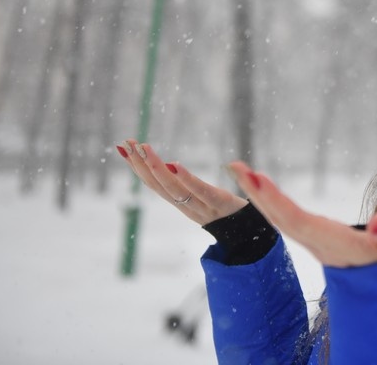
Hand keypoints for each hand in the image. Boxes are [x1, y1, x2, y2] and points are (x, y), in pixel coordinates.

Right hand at [118, 139, 246, 225]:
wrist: (253, 235)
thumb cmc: (229, 213)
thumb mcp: (205, 199)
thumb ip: (188, 186)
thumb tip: (170, 166)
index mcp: (183, 205)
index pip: (155, 185)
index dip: (137, 168)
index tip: (123, 149)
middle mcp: (188, 207)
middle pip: (159, 186)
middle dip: (140, 164)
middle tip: (127, 143)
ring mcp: (202, 206)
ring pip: (174, 189)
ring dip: (156, 168)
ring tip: (144, 148)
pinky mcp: (220, 203)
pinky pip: (200, 192)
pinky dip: (186, 179)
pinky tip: (174, 165)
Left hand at [228, 161, 376, 267]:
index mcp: (337, 246)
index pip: (300, 222)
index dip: (277, 201)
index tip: (256, 179)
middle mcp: (322, 245)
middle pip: (283, 220)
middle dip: (258, 194)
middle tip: (236, 168)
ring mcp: (320, 244)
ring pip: (283, 221)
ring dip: (262, 198)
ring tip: (244, 173)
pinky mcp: (322, 241)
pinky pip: (291, 222)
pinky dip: (275, 204)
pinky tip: (265, 193)